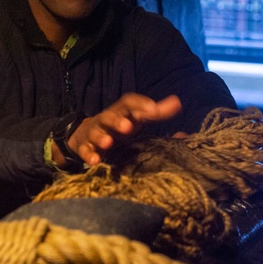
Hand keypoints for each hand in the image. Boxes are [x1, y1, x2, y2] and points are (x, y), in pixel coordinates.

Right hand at [64, 93, 181, 165]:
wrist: (86, 134)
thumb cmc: (118, 126)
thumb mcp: (136, 118)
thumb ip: (156, 112)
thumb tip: (177, 102)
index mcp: (121, 111)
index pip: (128, 102)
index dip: (140, 103)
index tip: (153, 109)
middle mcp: (107, 119)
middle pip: (110, 116)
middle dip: (117, 121)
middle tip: (128, 128)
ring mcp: (94, 132)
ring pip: (96, 132)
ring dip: (101, 137)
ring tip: (108, 143)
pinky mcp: (85, 146)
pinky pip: (85, 150)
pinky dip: (88, 154)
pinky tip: (94, 161)